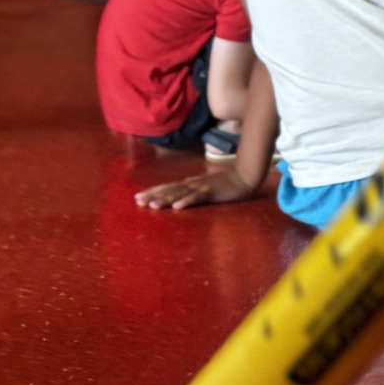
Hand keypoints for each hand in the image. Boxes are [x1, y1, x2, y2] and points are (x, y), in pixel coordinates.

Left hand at [135, 168, 256, 210]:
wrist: (245, 177)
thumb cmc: (227, 183)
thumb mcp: (206, 186)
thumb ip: (194, 189)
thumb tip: (181, 191)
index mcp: (190, 183)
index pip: (168, 187)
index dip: (153, 191)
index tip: (138, 197)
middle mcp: (192, 184)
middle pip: (169, 189)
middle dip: (153, 195)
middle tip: (138, 201)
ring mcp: (202, 187)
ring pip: (180, 193)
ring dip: (166, 199)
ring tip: (152, 205)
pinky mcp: (212, 192)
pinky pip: (198, 197)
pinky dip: (187, 201)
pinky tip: (177, 207)